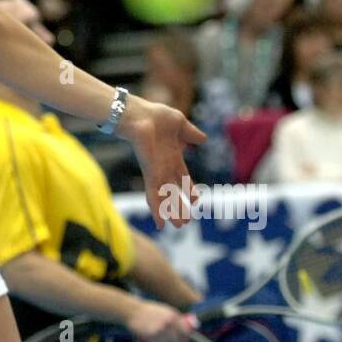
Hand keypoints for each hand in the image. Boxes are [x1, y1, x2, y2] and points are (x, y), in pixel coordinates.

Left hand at [119, 97, 206, 227]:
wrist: (138, 114)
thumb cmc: (155, 115)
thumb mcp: (180, 124)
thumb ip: (191, 133)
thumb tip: (203, 138)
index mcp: (173, 156)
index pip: (183, 177)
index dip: (189, 189)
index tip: (196, 201)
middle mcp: (164, 167)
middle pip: (174, 192)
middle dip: (180, 207)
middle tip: (186, 222)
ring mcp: (157, 172)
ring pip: (166, 198)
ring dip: (173, 213)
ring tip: (180, 226)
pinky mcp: (150, 174)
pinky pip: (154, 196)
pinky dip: (158, 210)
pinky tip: (160, 223)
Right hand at [126, 300, 193, 341]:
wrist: (133, 310)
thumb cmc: (149, 311)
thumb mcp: (165, 310)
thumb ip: (176, 318)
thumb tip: (191, 326)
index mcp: (173, 316)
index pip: (185, 332)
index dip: (185, 339)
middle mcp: (168, 323)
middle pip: (176, 341)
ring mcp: (159, 330)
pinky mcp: (150, 336)